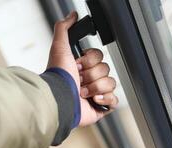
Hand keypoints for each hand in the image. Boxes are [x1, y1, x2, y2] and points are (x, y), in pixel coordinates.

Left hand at [47, 11, 117, 126]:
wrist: (59, 99)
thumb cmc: (58, 76)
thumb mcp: (58, 47)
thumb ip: (63, 28)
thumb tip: (72, 15)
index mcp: (81, 67)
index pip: (99, 56)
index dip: (89, 60)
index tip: (76, 65)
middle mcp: (88, 79)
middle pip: (105, 69)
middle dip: (91, 75)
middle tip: (78, 80)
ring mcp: (95, 93)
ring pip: (110, 83)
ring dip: (95, 87)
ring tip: (81, 93)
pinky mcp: (100, 107)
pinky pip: (114, 100)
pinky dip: (105, 99)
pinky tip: (93, 100)